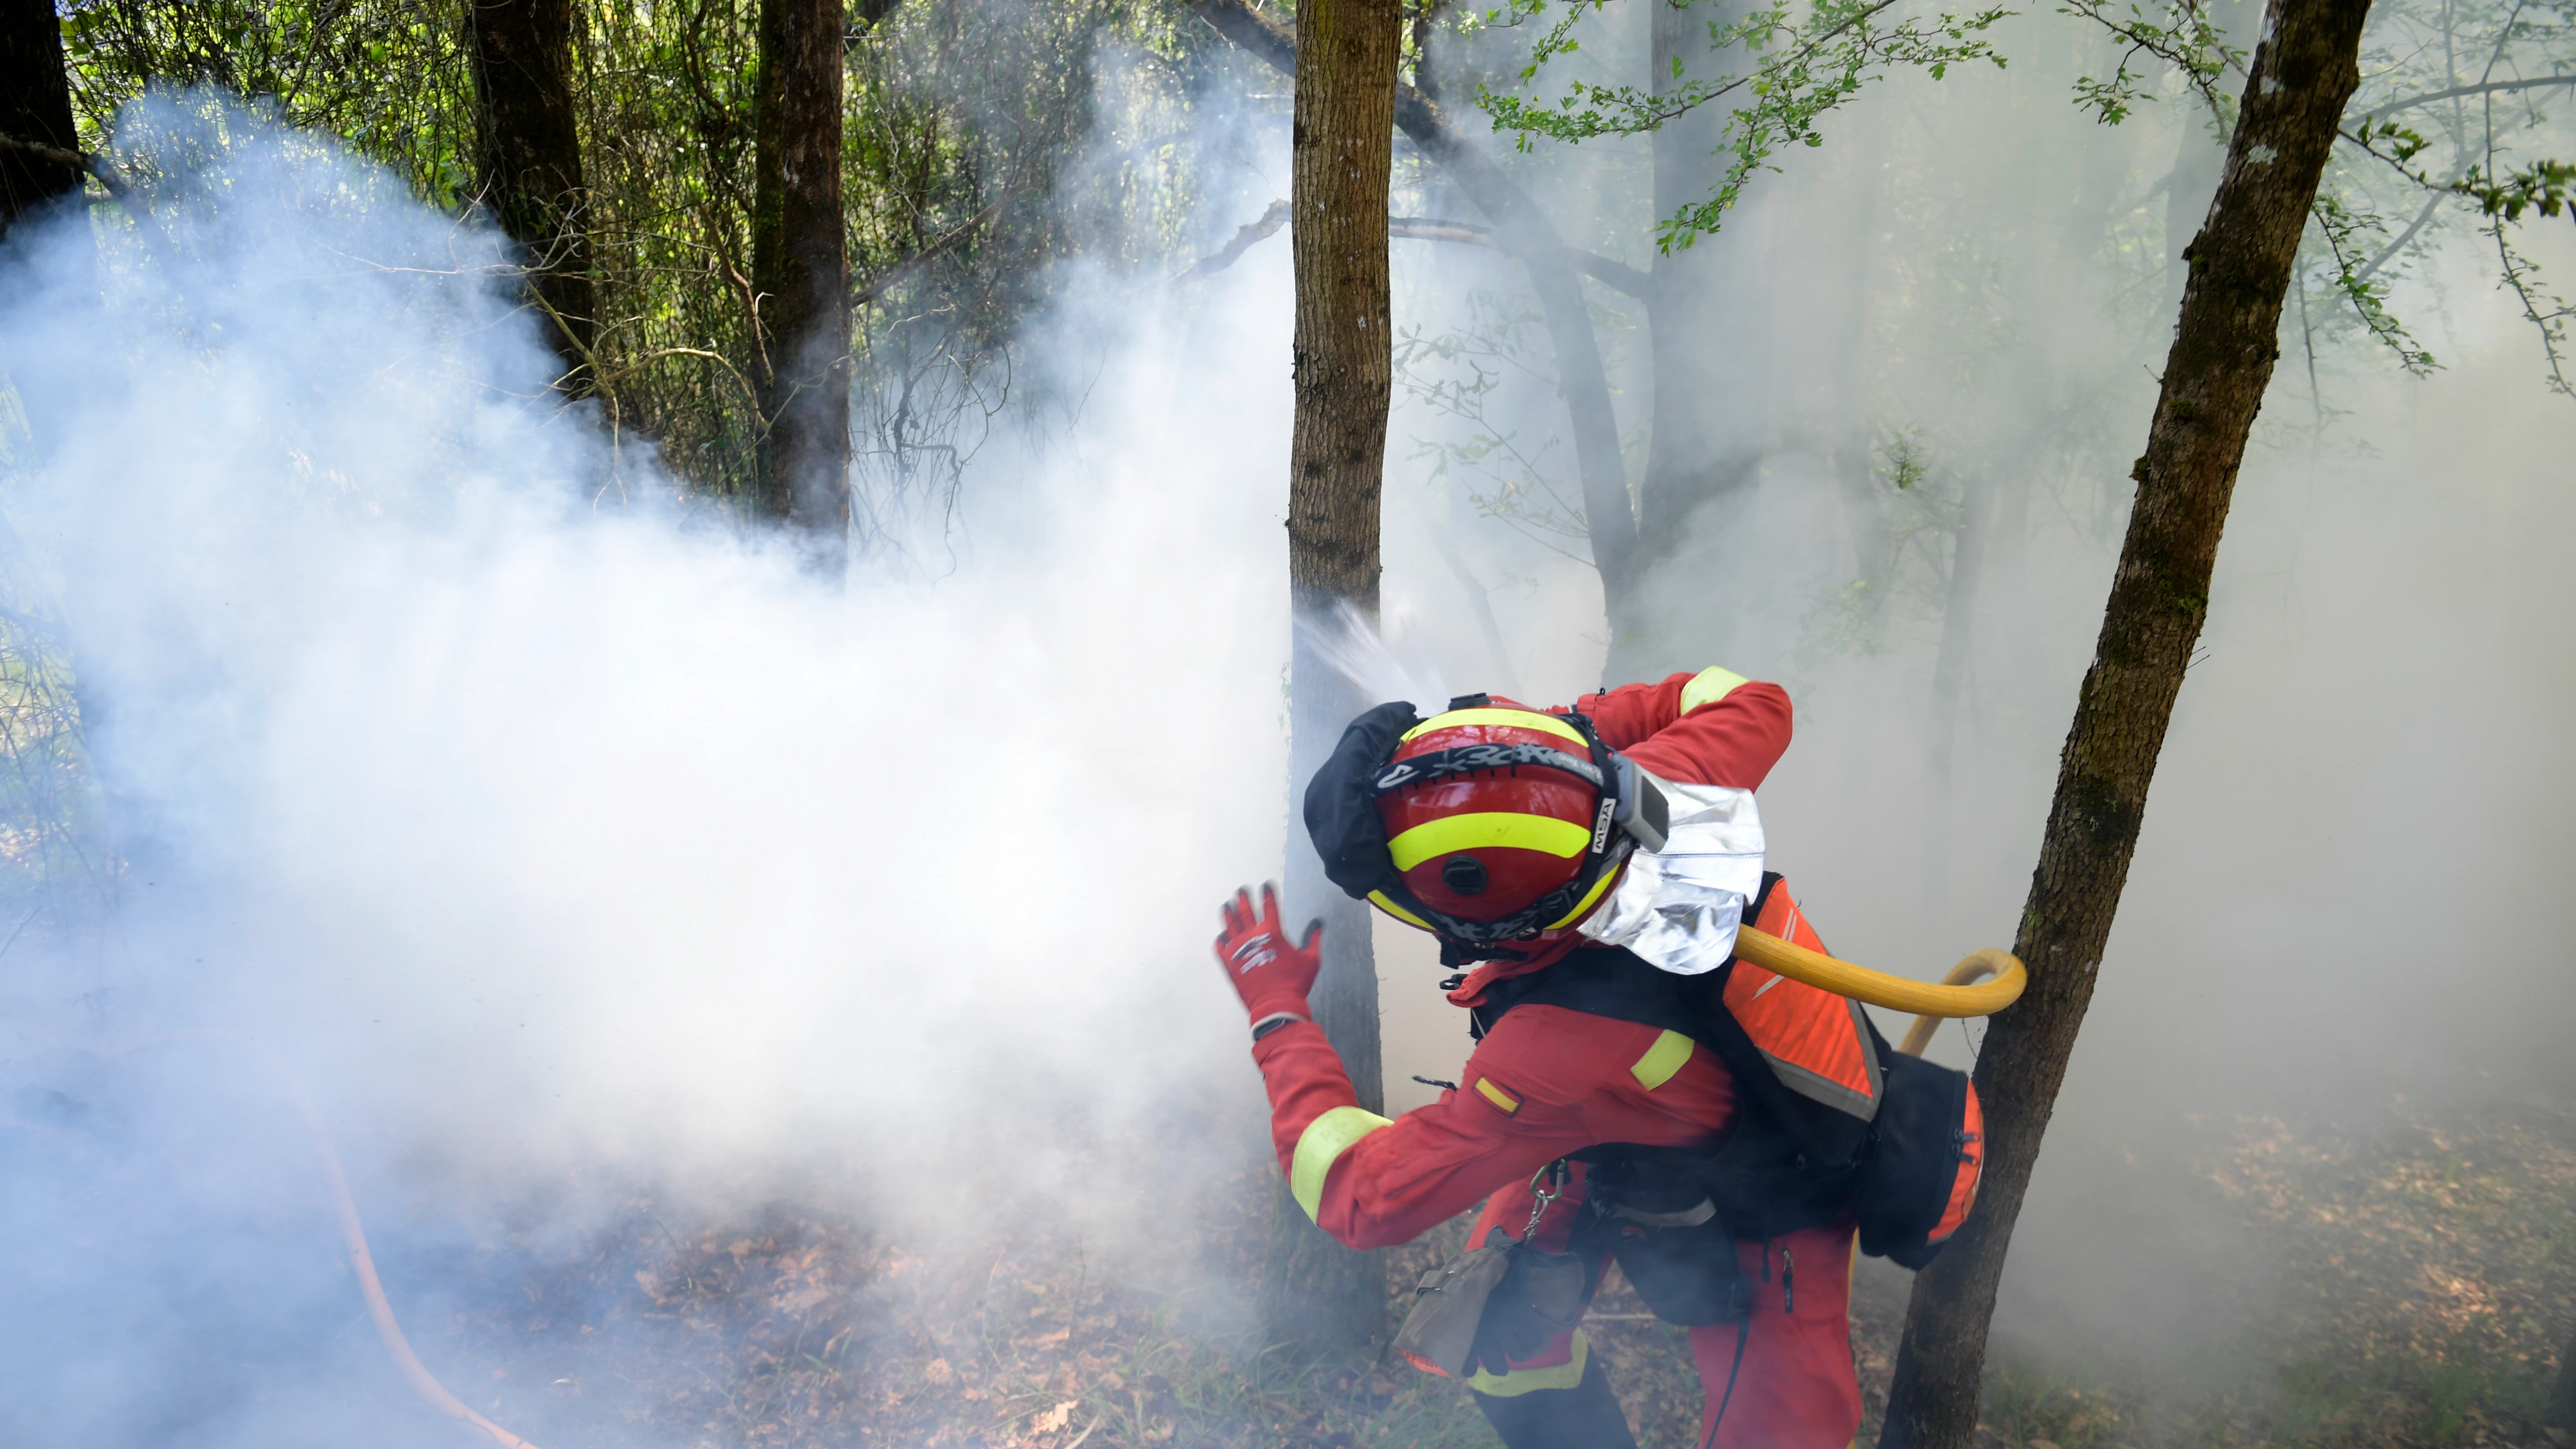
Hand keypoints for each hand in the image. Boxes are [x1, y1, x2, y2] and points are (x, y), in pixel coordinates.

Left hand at [1214, 883, 1322, 1029]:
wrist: (1275, 1005)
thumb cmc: (1296, 982)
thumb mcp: (1311, 960)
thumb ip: (1313, 939)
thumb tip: (1318, 923)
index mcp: (1273, 933)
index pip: (1269, 906)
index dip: (1268, 893)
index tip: (1265, 885)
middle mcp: (1253, 936)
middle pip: (1244, 910)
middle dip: (1242, 897)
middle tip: (1241, 890)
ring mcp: (1238, 949)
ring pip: (1229, 925)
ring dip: (1228, 913)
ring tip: (1227, 905)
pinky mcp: (1229, 963)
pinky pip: (1220, 947)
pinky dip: (1221, 940)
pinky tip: (1222, 937)